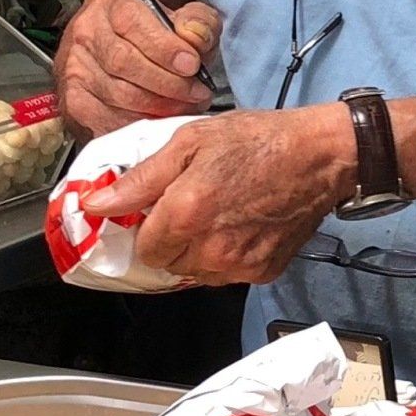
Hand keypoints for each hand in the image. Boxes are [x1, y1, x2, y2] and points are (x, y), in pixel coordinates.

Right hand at [54, 0, 221, 136]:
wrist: (120, 36)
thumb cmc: (154, 29)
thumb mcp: (184, 14)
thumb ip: (198, 21)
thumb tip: (195, 38)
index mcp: (111, 3)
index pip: (132, 24)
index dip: (165, 48)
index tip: (192, 64)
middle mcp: (87, 34)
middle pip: (124, 63)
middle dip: (168, 84)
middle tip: (196, 92)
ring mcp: (76, 68)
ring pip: (117, 94)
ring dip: (158, 107)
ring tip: (184, 106)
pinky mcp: (75, 99)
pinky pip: (106, 120)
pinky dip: (138, 124)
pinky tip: (159, 119)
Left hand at [80, 105, 350, 284]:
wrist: (321, 155)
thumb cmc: (257, 140)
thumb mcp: (190, 142)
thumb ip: (140, 179)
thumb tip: (94, 204)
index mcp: (185, 215)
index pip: (143, 250)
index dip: (150, 228)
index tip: (163, 209)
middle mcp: (210, 250)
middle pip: (169, 265)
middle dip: (173, 240)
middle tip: (195, 205)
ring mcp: (239, 266)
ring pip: (198, 273)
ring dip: (200, 251)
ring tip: (222, 213)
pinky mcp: (264, 272)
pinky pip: (229, 275)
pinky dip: (230, 256)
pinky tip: (244, 225)